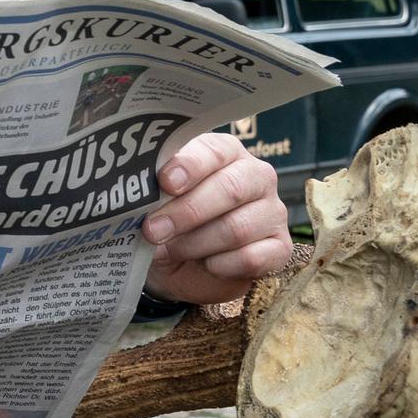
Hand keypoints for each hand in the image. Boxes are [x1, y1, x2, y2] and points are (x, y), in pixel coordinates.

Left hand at [143, 132, 291, 304]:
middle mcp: (256, 176)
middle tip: (152, 230)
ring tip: (170, 249)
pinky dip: (222, 265)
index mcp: (224, 152)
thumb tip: (137, 194)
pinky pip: (254, 258)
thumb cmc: (167, 218)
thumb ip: (153, 189)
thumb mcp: (155, 200)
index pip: (214, 151)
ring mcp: (272, 212)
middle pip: (230, 190)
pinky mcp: (280, 247)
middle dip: (186, 212)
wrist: (179, 263)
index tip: (165, 182)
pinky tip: (205, 264)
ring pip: (238, 228)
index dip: (190, 166)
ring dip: (196, 243)